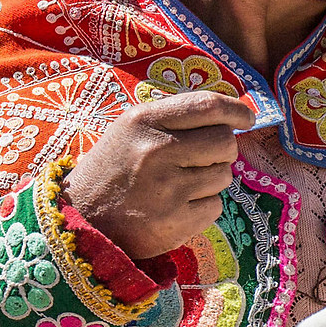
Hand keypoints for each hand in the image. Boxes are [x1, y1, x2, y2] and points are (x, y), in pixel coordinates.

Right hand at [63, 90, 254, 259]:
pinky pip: (215, 206)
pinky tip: (176, 208)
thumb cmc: (110, 171)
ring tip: (179, 186)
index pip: (208, 105)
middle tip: (200, 160)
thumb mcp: (129, 130)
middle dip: (221, 151)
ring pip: (223, 176)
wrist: (79, 221)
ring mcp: (168, 187)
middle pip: (224, 142)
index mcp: (144, 121)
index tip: (246, 118)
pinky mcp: (176, 221)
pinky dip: (202, 208)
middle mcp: (157, 150)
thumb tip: (229, 115)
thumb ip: (173, 119)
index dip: (236, 110)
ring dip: (209, 180)